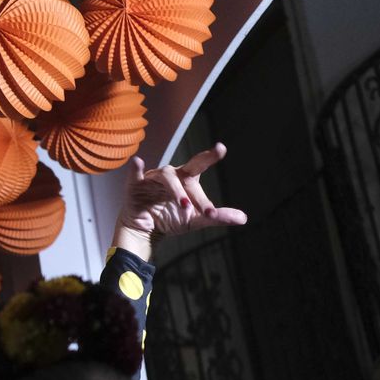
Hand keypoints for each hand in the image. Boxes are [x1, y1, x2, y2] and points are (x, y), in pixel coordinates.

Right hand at [114, 143, 246, 259]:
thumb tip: (244, 218)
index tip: (222, 148)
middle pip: (188, 165)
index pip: (201, 167)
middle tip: (217, 153)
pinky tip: (138, 163)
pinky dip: (135, 169)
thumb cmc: (171, 219)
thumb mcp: (196, 220)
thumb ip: (217, 217)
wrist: (146, 231)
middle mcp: (172, 175)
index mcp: (187, 179)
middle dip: (203, 159)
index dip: (211, 158)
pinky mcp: (135, 186)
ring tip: (186, 206)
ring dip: (177, 190)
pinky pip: (135, 175)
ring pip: (167, 176)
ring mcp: (153, 179)